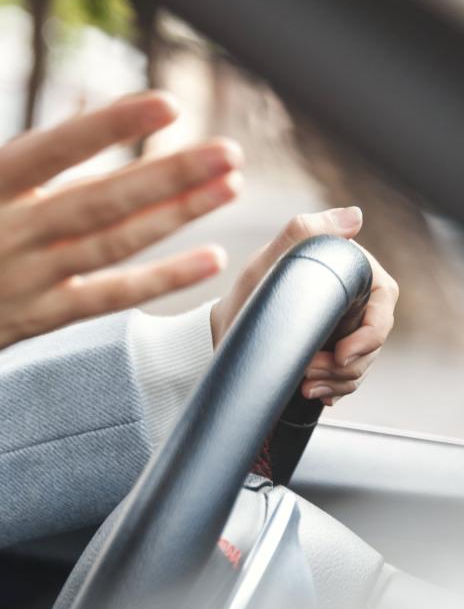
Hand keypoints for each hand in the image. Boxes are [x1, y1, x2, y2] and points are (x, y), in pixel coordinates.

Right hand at [0, 46, 242, 375]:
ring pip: (113, 245)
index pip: (54, 151)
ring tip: (229, 187)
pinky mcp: (34, 318)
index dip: (110, 126)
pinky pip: (105, 298)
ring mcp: (25, 279)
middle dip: (169, 174)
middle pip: (101, 201)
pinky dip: (156, 282)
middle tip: (227, 150)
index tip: (165, 104)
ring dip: (176, 216)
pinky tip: (204, 261)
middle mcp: (7, 234)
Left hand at [208, 207, 398, 404]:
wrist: (226, 329)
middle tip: (309, 373)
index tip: (342, 354)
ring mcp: (347, 330)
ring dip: (337, 381)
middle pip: (375, 340)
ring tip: (304, 385)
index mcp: (351, 273)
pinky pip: (347, 379)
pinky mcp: (334, 355)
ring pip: (362, 364)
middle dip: (346, 366)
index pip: (383, 303)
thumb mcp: (270, 261)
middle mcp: (355, 301)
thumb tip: (354, 216)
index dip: (371, 333)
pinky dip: (333, 390)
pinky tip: (312, 392)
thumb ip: (305, 232)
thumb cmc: (249, 289)